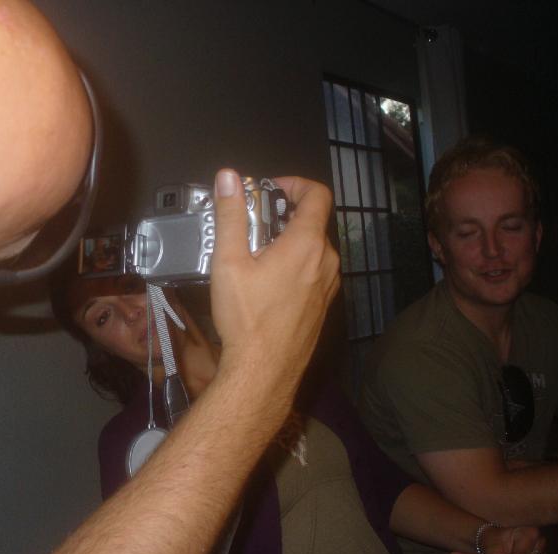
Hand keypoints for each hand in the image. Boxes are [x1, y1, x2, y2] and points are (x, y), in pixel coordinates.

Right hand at [210, 170, 338, 396]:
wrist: (264, 371)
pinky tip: (265, 284)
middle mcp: (326, 262)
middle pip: (311, 221)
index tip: (267, 191)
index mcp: (307, 244)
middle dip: (280, 215)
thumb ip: (231, 215)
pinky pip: (312, 272)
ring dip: (286, 242)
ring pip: (311, 249)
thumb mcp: (229, 262)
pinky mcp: (323, 305)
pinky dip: (293, 265)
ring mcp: (328, 286)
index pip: (316, 194)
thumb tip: (229, 178)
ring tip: (253, 257)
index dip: (293, 183)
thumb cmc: (246, 318)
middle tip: (249, 227)